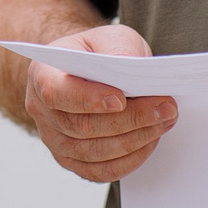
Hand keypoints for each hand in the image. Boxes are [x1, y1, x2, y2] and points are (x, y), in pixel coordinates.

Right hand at [20, 24, 177, 183]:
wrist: (88, 72)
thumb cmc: (97, 53)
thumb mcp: (109, 36)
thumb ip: (117, 47)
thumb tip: (127, 65)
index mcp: (43, 74)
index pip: (57, 92)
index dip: (88, 99)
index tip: (121, 99)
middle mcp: (42, 111)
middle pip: (82, 126)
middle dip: (129, 119)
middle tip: (165, 108)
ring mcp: (55, 140)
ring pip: (94, 152)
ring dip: (136, 139)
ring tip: (165, 121)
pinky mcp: (72, 161)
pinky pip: (100, 171)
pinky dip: (130, 159)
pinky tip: (150, 140)